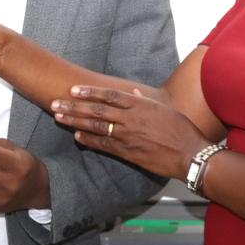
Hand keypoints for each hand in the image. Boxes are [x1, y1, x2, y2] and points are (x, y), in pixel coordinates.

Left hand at [51, 86, 209, 179]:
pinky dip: (89, 140)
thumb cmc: (181, 130)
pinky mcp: (128, 152)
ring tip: (58, 117)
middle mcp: (131, 118)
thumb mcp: (164, 109)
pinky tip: (76, 136)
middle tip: (55, 103)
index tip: (73, 90)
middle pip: (96, 109)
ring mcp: (128, 135)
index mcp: (140, 105)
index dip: (89, 91)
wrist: (190, 154)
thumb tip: (132, 93)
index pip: (109, 95)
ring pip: (96, 126)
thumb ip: (145, 101)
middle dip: (74, 106)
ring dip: (75, 121)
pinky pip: (104, 145)